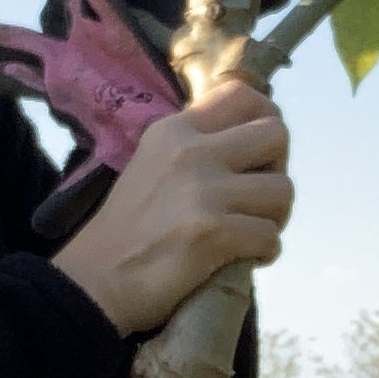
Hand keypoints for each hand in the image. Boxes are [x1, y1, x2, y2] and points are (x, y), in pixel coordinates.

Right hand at [49, 80, 291, 337]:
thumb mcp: (153, 163)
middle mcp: (190, 151)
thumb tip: (252, 138)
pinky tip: (242, 258)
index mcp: (175, 129)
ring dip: (274, 218)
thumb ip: (196, 145)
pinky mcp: (213, 233)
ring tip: (249, 233)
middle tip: (256, 200)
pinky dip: (264, 253)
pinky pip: (271, 237)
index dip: (265, 123)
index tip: (256, 157)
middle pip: (277, 134)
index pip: (244, 95)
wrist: (95, 282)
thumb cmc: (128, 230)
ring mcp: (203, 191)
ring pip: (283, 190)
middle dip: (277, 170)